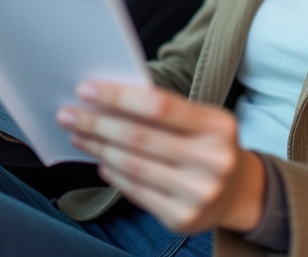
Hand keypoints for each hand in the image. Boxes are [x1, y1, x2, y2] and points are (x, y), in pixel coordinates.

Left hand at [57, 83, 264, 234]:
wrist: (238, 192)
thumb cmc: (210, 146)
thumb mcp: (202, 122)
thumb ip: (164, 111)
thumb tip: (108, 100)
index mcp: (219, 127)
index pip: (160, 106)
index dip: (119, 97)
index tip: (86, 90)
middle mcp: (213, 161)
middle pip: (140, 137)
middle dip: (98, 123)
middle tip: (69, 114)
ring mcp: (198, 193)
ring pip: (133, 165)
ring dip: (99, 148)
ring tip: (79, 135)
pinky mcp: (182, 218)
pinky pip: (135, 191)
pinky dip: (112, 173)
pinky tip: (100, 160)